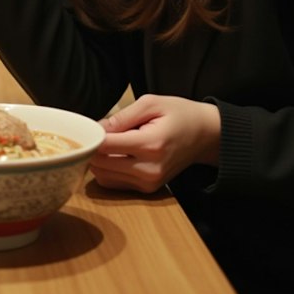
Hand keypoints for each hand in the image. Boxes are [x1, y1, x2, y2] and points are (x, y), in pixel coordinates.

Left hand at [88, 94, 220, 192]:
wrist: (205, 135)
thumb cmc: (179, 114)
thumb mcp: (151, 103)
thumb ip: (122, 117)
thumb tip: (97, 128)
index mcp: (150, 145)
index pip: (106, 146)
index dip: (92, 136)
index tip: (87, 126)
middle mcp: (149, 169)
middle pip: (100, 164)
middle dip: (92, 148)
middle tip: (94, 133)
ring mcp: (149, 183)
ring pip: (103, 176)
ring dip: (98, 160)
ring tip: (107, 142)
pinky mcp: (148, 189)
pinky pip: (114, 183)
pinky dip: (107, 170)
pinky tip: (113, 155)